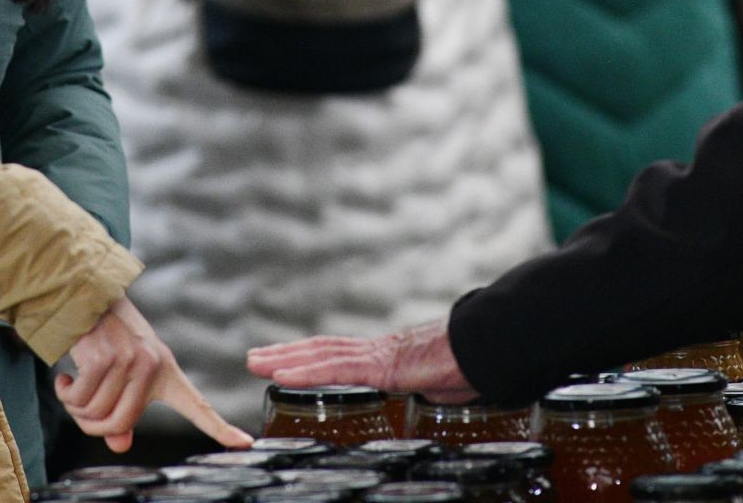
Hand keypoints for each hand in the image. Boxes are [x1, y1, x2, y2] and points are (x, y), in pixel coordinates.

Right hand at [58, 296, 251, 452]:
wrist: (87, 295)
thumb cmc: (106, 338)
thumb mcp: (123, 373)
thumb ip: (124, 410)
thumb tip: (121, 444)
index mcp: (166, 371)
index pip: (198, 405)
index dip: (220, 428)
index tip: (245, 443)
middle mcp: (152, 367)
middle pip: (121, 424)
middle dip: (93, 425)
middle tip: (79, 408)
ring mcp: (130, 362)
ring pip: (97, 415)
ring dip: (75, 408)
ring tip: (72, 387)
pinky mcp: (103, 359)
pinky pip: (79, 400)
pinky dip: (65, 395)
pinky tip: (64, 378)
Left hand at [246, 319, 476, 402]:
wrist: (488, 348)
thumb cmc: (471, 364)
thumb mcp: (439, 384)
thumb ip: (423, 388)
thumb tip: (426, 394)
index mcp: (386, 355)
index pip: (338, 354)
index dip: (309, 355)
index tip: (285, 358)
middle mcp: (375, 350)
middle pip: (320, 349)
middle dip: (286, 353)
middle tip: (254, 357)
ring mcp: (376, 355)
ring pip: (319, 355)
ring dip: (284, 358)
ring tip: (255, 362)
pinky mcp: (380, 366)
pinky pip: (335, 370)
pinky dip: (303, 372)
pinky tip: (280, 374)